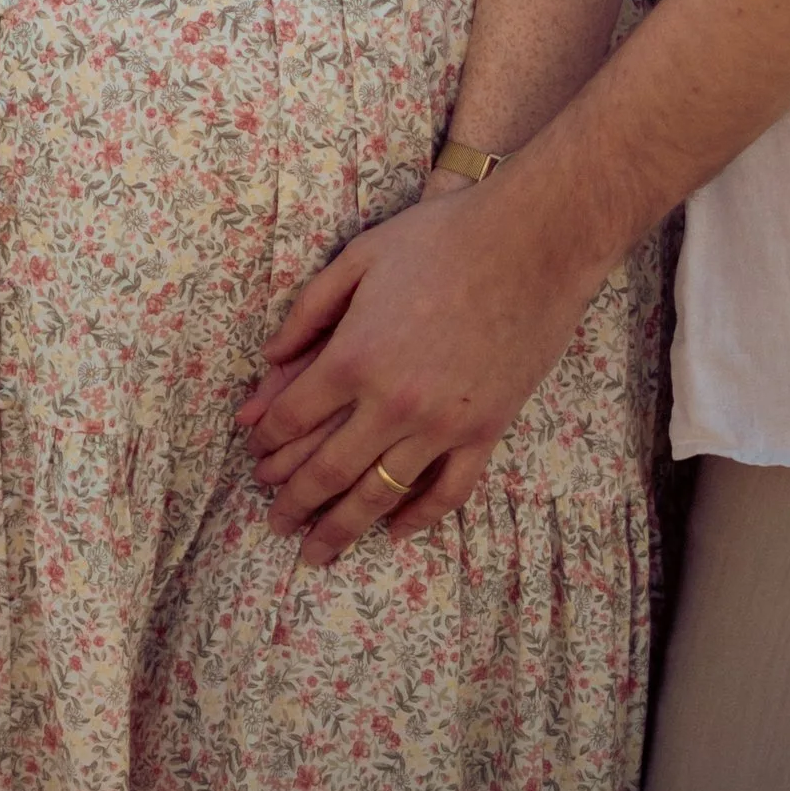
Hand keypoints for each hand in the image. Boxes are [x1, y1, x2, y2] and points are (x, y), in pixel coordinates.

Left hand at [236, 169, 603, 566]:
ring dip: (342, 528)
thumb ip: (309, 310)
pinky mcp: (486, 431)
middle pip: (327, 470)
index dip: (265, 441)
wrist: (535, 242)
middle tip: (274, 524)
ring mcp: (442, 424)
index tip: (254, 454)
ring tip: (317, 551)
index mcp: (354, 356)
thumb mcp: (360, 258)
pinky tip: (396, 531)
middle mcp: (392, 402)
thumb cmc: (443, 239)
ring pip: (380, 494)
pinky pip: (448, 492)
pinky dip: (419, 518)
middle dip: (293, 502)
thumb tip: (269, 357)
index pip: (292, 417)